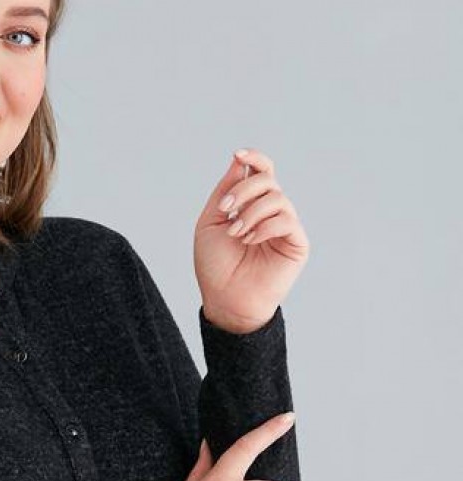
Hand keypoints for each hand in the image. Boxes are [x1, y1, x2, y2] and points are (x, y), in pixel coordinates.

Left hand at [194, 148, 310, 333]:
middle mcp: (270, 213)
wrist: (224, 299)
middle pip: (268, 180)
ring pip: (277, 198)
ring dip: (251, 212)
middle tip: (226, 209)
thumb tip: (239, 160)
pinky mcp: (296, 243)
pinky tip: (249, 240)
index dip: (254, 158)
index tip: (238, 155)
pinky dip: (265, 226)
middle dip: (244, 190)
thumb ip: (225, 191)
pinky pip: (286, 220)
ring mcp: (284, 227)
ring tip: (236, 233)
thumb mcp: (210, 224)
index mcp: (250, 206)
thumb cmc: (214, 266)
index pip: (261, 172)